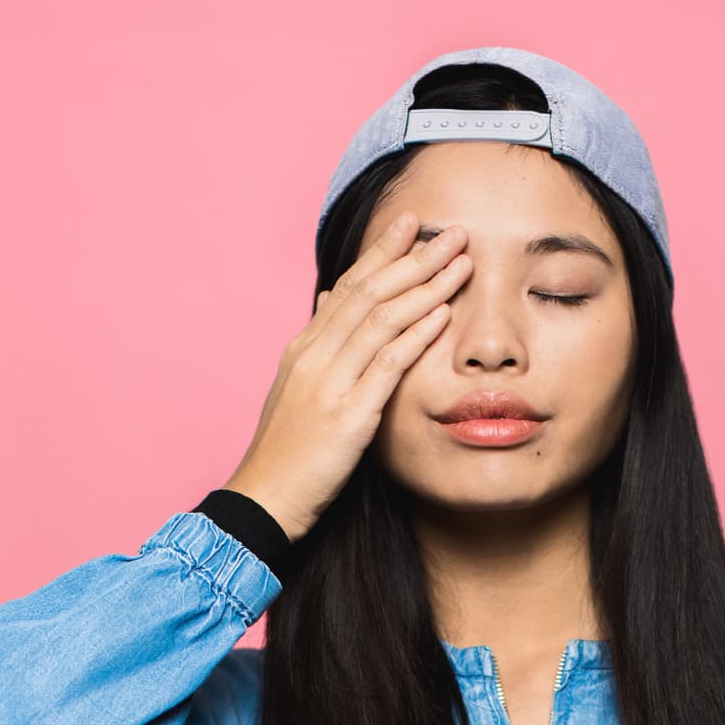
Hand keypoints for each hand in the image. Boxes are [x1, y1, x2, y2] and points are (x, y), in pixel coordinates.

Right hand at [221, 209, 470, 543]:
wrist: (264, 500)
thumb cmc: (286, 455)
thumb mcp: (296, 393)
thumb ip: (316, 349)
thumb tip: (326, 305)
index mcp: (303, 350)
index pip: (347, 288)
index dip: (380, 253)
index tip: (409, 224)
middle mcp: (314, 357)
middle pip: (368, 293)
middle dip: (412, 257)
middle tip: (450, 232)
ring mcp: (329, 383)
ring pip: (380, 319)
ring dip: (425, 286)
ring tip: (460, 262)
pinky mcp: (347, 416)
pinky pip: (387, 365)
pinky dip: (416, 335)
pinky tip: (443, 314)